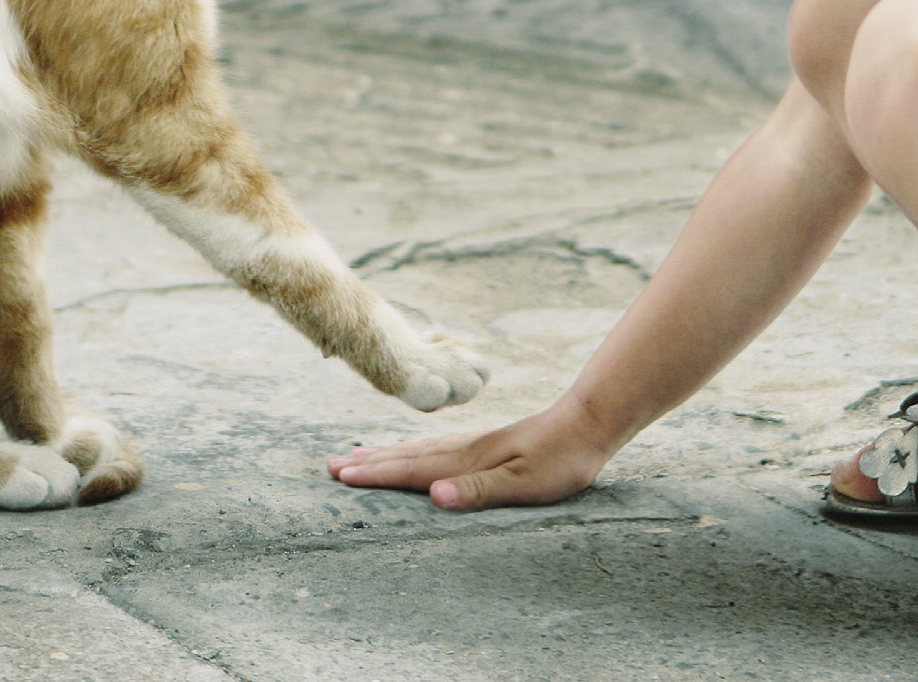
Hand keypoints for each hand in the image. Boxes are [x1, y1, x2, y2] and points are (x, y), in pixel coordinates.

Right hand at [327, 399, 614, 510]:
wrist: (588, 422)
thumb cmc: (560, 460)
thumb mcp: (523, 483)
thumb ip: (479, 490)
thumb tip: (434, 496)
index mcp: (467, 461)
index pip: (412, 470)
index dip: (376, 475)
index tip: (341, 476)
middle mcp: (464, 449)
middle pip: (406, 456)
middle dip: (368, 462)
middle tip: (330, 466)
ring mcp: (473, 444)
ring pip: (418, 450)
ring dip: (385, 454)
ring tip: (356, 455)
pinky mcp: (486, 444)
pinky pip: (435, 448)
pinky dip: (412, 451)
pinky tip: (411, 454)